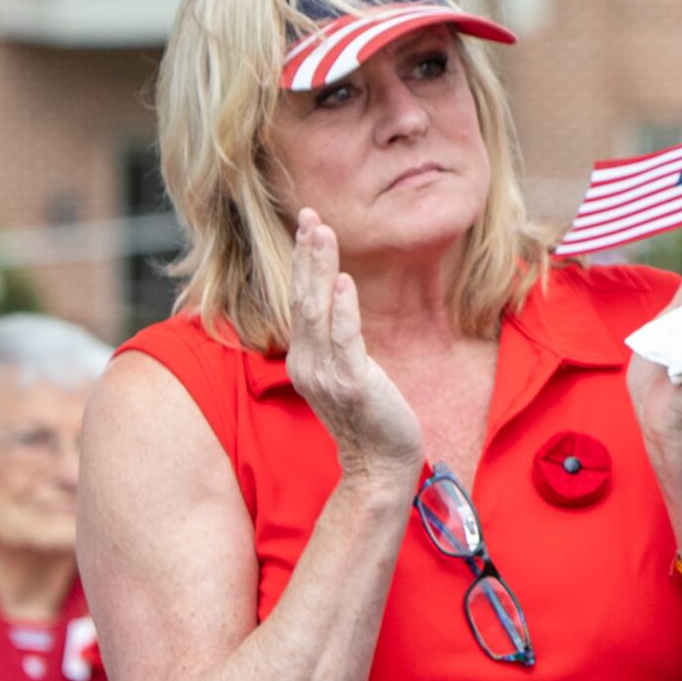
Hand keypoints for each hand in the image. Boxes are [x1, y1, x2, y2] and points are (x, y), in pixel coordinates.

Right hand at [279, 211, 425, 481]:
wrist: (380, 466)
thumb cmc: (371, 420)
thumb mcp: (347, 374)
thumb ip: (337, 341)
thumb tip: (338, 301)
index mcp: (306, 359)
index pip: (301, 301)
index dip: (304, 263)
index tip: (308, 226)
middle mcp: (307, 364)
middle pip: (302, 298)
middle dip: (306, 254)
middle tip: (309, 215)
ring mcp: (326, 375)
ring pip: (317, 312)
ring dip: (320, 269)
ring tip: (322, 232)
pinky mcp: (352, 385)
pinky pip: (344, 340)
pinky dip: (343, 309)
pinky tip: (344, 281)